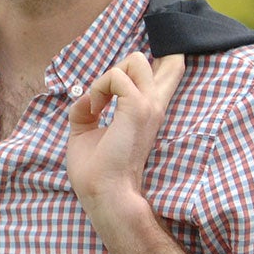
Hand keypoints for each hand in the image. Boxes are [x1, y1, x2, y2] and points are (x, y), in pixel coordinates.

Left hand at [65, 52, 185, 215]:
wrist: (103, 193)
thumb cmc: (96, 172)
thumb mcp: (85, 133)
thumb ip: (86, 110)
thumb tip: (83, 97)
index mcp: (147, 112)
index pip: (170, 75)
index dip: (163, 62)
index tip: (139, 72)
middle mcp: (154, 106)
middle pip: (165, 60)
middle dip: (125, 66)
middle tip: (104, 97)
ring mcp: (148, 105)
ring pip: (135, 60)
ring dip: (107, 77)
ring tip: (97, 104)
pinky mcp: (137, 107)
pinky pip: (116, 76)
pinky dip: (97, 88)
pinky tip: (94, 110)